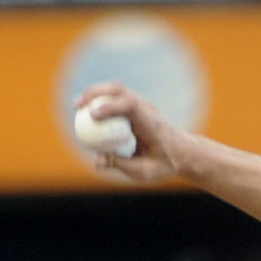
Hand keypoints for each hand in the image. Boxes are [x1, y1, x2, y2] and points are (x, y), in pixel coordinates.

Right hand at [73, 81, 188, 184]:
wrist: (183, 153)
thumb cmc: (165, 164)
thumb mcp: (143, 171)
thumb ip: (120, 164)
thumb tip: (96, 161)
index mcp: (151, 123)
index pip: (131, 105)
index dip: (110, 106)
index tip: (92, 114)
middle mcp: (146, 108)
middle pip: (119, 90)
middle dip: (95, 94)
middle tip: (77, 106)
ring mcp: (142, 104)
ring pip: (116, 90)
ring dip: (95, 93)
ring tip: (77, 105)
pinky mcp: (136, 105)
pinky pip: (116, 98)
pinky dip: (100, 100)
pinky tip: (86, 109)